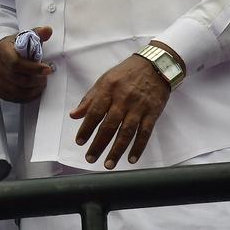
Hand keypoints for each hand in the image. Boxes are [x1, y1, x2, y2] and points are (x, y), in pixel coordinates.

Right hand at [0, 26, 53, 102]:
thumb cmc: (14, 46)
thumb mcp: (24, 36)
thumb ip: (37, 34)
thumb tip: (48, 30)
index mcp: (3, 51)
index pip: (16, 63)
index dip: (34, 68)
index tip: (48, 69)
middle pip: (19, 79)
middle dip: (37, 80)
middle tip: (46, 77)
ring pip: (18, 90)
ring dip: (33, 89)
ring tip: (41, 83)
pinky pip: (15, 98)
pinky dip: (27, 96)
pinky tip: (34, 90)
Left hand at [69, 52, 171, 168]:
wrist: (155, 66)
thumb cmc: (126, 73)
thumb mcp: (104, 80)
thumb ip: (89, 98)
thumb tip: (74, 115)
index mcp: (108, 90)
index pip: (94, 112)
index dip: (86, 128)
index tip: (79, 142)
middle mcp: (123, 99)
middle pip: (109, 125)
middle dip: (99, 144)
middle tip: (90, 158)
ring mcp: (139, 107)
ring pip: (126, 132)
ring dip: (117, 150)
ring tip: (108, 164)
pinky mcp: (153, 113)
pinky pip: (145, 133)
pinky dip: (138, 147)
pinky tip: (131, 159)